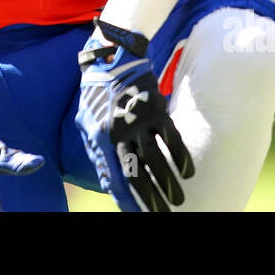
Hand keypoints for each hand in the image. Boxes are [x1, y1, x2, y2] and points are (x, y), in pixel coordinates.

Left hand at [76, 23, 193, 211]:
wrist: (111, 59)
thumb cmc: (97, 94)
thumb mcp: (87, 122)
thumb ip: (97, 150)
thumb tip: (108, 180)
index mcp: (101, 139)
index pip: (115, 178)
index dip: (127, 199)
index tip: (138, 214)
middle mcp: (119, 132)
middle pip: (137, 173)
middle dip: (151, 199)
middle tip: (163, 214)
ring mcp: (138, 120)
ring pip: (155, 159)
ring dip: (168, 182)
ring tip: (178, 199)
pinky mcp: (156, 108)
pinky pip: (170, 137)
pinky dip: (180, 156)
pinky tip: (188, 171)